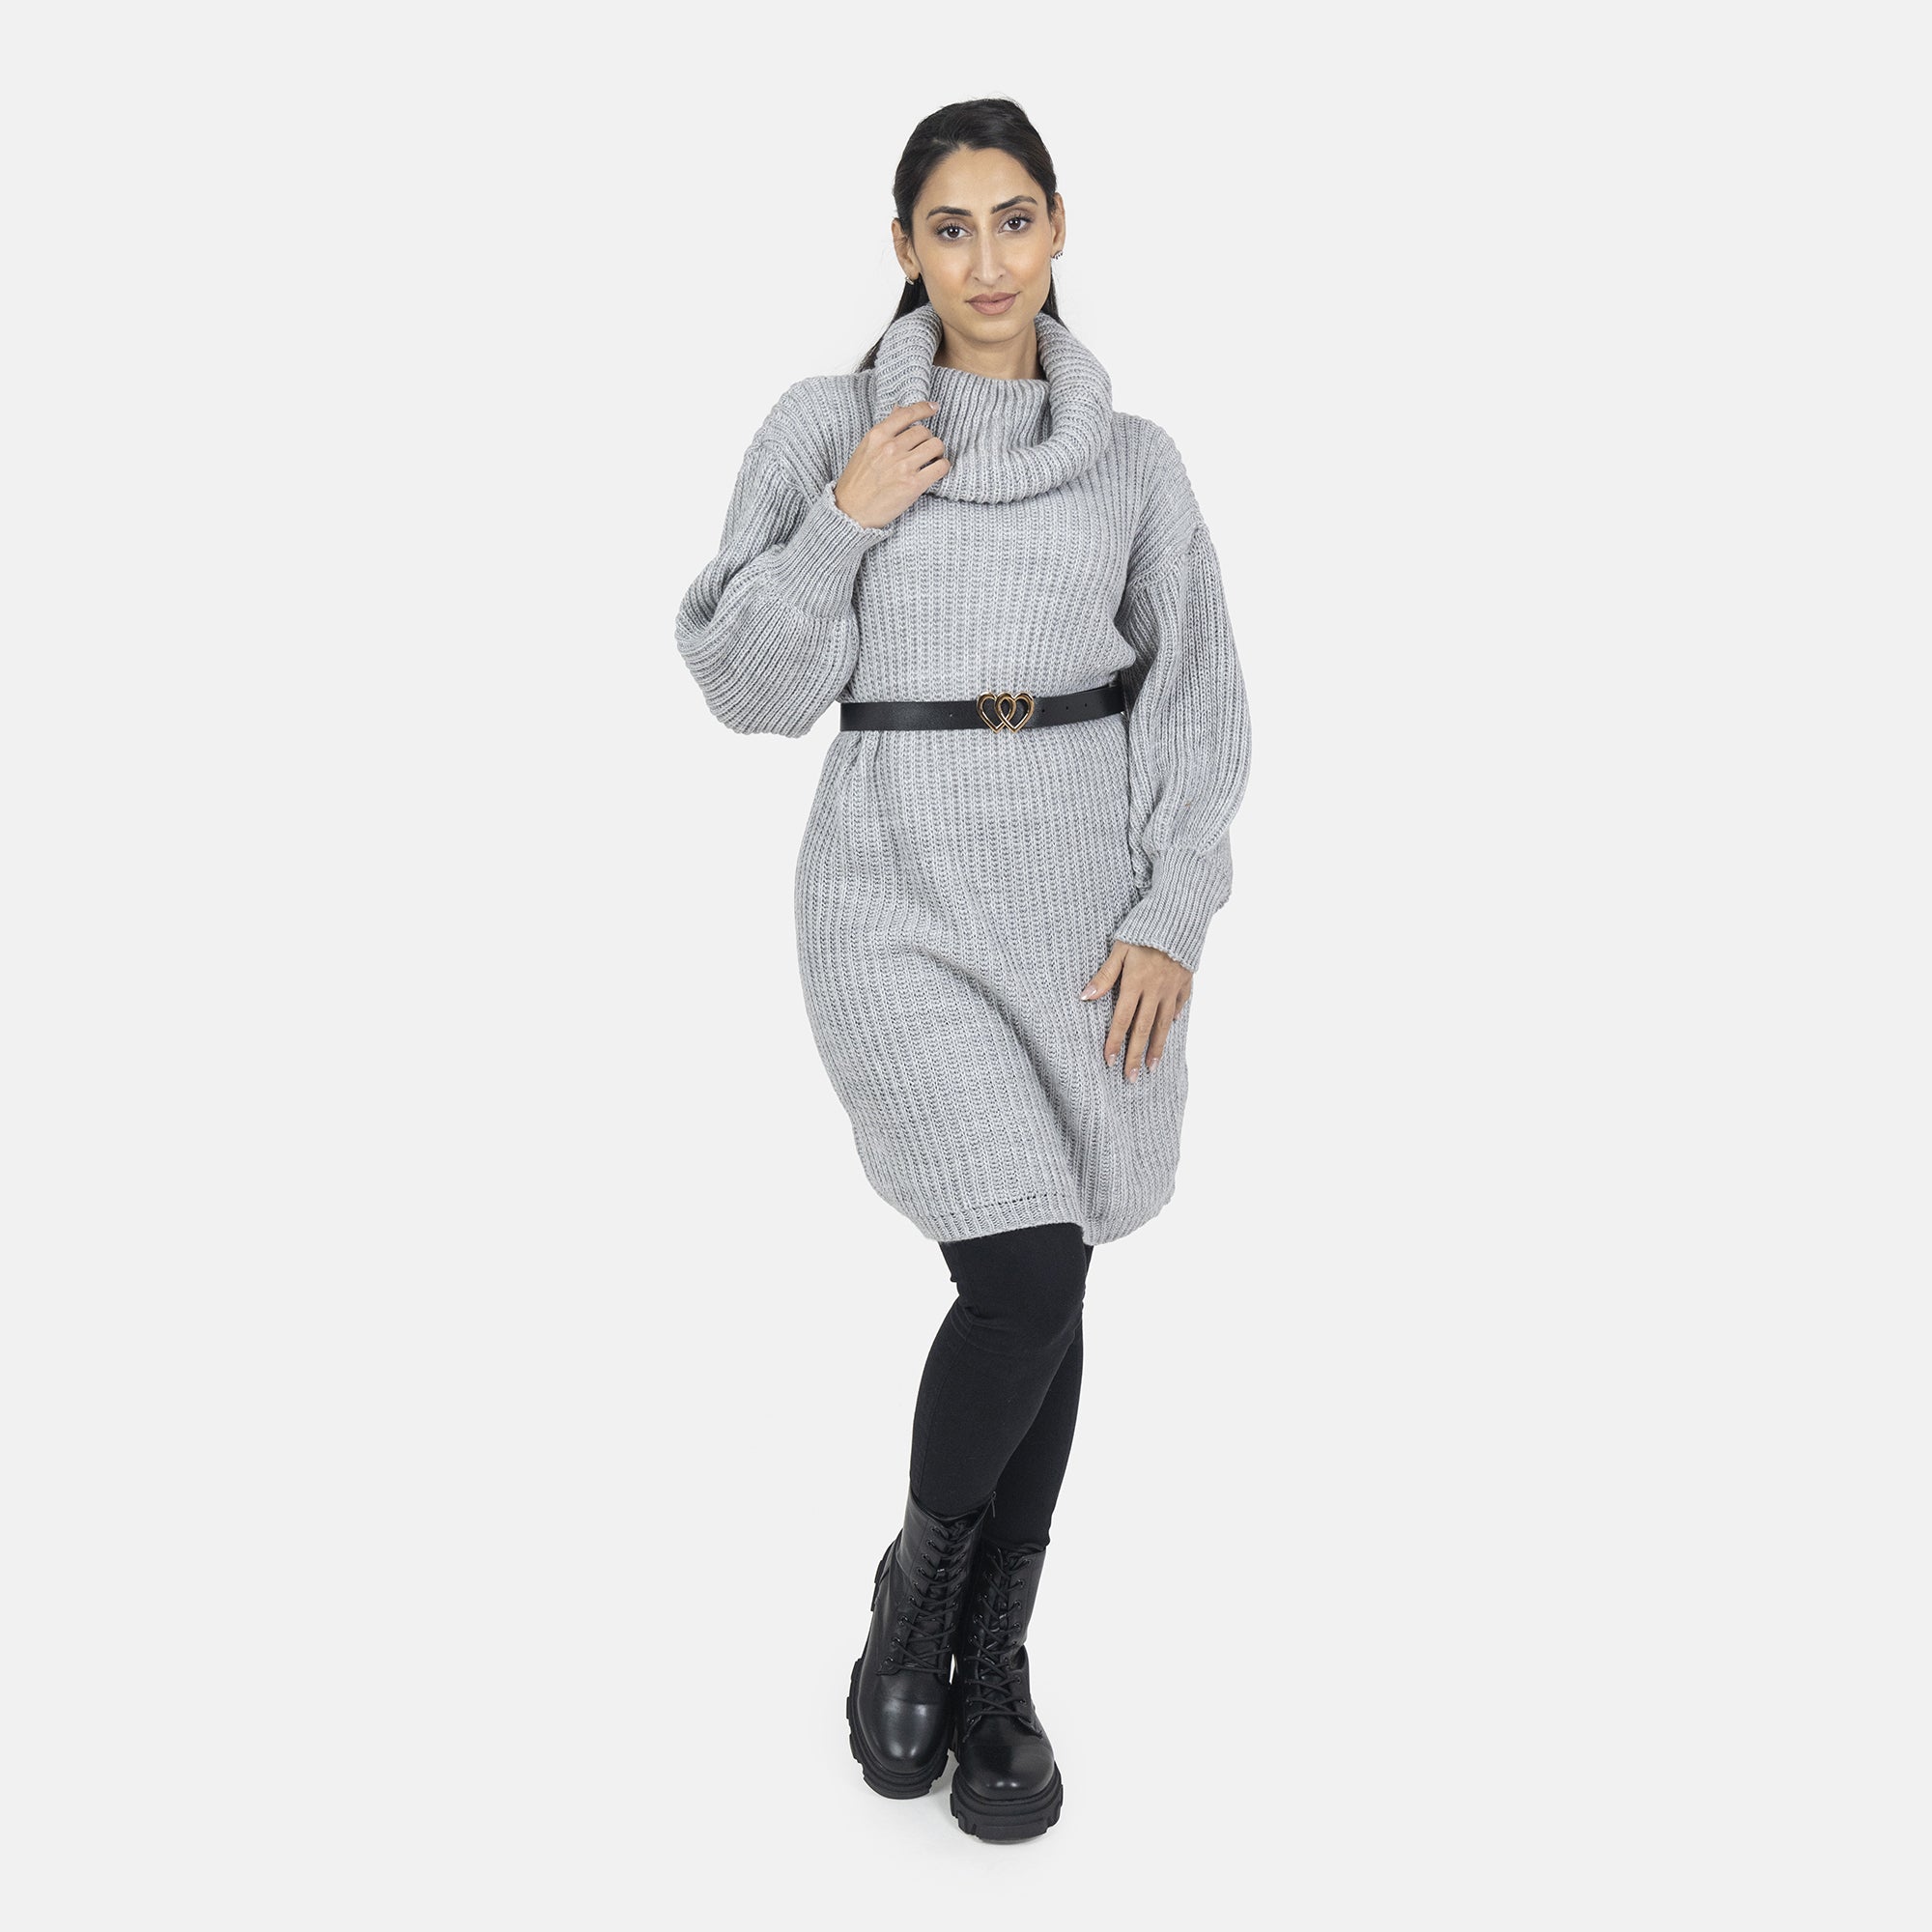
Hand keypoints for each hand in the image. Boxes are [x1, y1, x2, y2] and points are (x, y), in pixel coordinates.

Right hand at [831, 400, 949, 528]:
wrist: (851, 511)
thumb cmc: (857, 481)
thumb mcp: (866, 448)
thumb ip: (885, 430)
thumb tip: (899, 409)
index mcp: (878, 436)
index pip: (908, 413)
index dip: (925, 409)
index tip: (934, 408)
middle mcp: (891, 448)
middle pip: (924, 431)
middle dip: (928, 439)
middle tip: (924, 449)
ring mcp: (903, 466)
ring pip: (936, 445)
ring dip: (937, 451)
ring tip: (932, 459)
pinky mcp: (913, 484)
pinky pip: (940, 467)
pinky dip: (942, 466)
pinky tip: (936, 470)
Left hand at [1082, 940, 1191, 1080]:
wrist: (1180, 916)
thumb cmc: (1144, 929)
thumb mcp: (1119, 949)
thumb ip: (1104, 975)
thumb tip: (1085, 997)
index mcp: (1136, 984)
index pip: (1122, 1020)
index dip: (1115, 1041)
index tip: (1109, 1061)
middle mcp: (1155, 991)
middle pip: (1143, 1029)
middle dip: (1136, 1055)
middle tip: (1131, 1077)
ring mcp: (1172, 988)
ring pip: (1164, 1023)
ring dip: (1157, 1047)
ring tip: (1152, 1066)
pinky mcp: (1185, 981)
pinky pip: (1180, 1004)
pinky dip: (1175, 1017)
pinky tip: (1170, 1028)